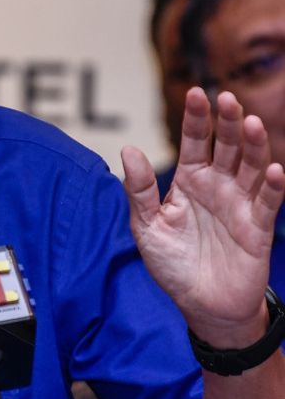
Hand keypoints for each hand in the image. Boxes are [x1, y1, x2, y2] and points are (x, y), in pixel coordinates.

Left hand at [121, 87, 284, 347]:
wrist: (201, 305)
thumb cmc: (172, 263)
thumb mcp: (147, 226)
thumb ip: (139, 190)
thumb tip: (129, 150)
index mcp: (190, 180)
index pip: (194, 142)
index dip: (196, 119)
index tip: (195, 93)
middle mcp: (218, 186)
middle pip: (227, 147)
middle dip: (227, 123)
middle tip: (226, 99)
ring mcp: (240, 204)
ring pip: (252, 167)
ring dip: (254, 146)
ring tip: (251, 124)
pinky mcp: (258, 228)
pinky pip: (268, 203)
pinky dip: (273, 186)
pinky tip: (274, 170)